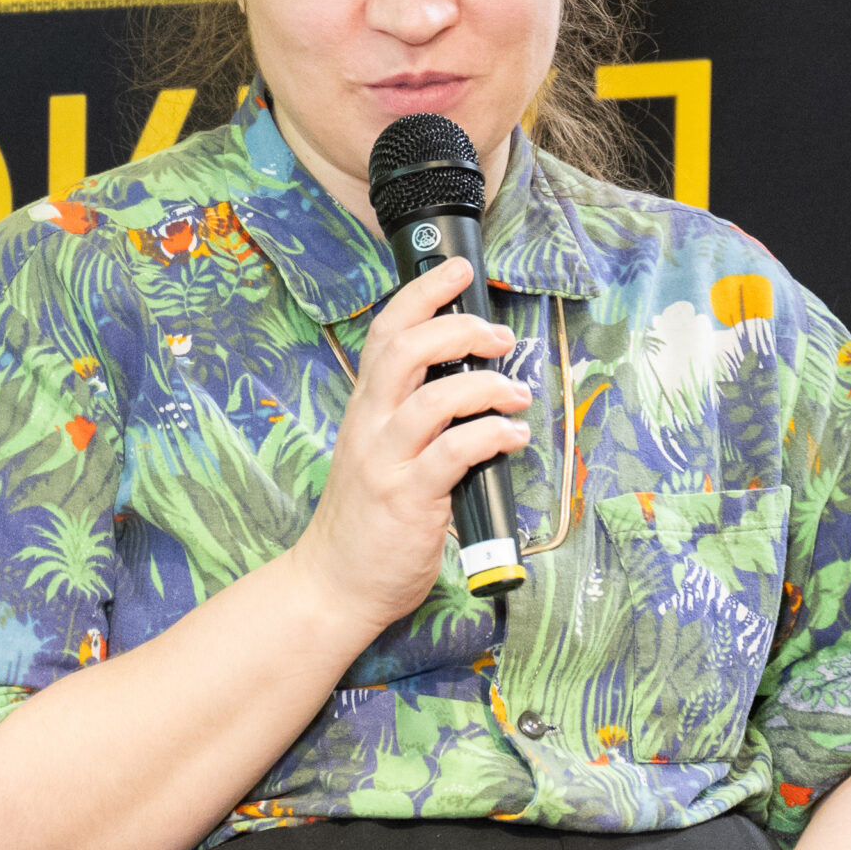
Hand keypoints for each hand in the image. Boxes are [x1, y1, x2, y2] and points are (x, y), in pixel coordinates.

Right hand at [290, 258, 532, 633]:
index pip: (386, 331)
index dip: (423, 293)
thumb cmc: (367, 518)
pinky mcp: (409, 498)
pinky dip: (493, 436)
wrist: (334, 581)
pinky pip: (456, 452)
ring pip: (436, 397)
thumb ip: (412, 414)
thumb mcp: (379, 451)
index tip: (459, 268)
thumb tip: (471, 376)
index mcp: (365, 408)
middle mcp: (370, 425)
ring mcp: (387, 461)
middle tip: (499, 337)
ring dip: (488, 386)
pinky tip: (514, 438)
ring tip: (515, 394)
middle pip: (407, 350)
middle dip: (461, 329)